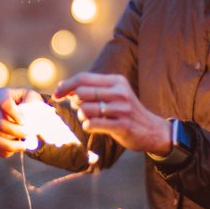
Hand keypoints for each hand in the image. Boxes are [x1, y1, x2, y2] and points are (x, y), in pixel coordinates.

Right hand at [0, 86, 44, 157]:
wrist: (29, 113)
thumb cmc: (32, 104)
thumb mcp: (35, 101)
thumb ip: (32, 108)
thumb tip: (26, 122)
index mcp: (3, 94)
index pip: (4, 103)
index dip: (15, 115)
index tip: (26, 122)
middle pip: (0, 123)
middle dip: (18, 131)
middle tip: (31, 134)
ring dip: (9, 144)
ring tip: (24, 146)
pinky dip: (6, 151)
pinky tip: (18, 147)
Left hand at [53, 72, 170, 154]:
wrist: (153, 130)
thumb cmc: (126, 112)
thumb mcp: (115, 94)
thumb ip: (93, 90)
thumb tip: (64, 90)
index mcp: (117, 81)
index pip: (83, 78)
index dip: (66, 85)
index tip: (56, 94)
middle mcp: (120, 92)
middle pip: (82, 93)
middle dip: (75, 102)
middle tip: (82, 110)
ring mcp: (122, 109)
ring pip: (85, 109)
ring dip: (82, 116)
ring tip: (90, 119)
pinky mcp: (122, 125)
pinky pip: (93, 124)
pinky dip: (88, 126)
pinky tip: (94, 127)